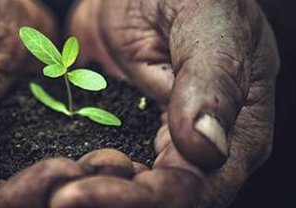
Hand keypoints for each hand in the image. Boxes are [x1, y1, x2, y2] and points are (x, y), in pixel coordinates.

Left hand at [65, 0, 279, 206]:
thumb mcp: (210, 24)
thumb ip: (213, 81)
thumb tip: (208, 149)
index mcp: (241, 132)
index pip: (195, 190)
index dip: (143, 200)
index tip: (83, 193)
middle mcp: (200, 147)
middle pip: (159, 200)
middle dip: (110, 200)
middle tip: (59, 194)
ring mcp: (161, 140)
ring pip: (129, 188)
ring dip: (92, 191)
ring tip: (54, 185)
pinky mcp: (126, 131)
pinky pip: (105, 165)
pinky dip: (82, 173)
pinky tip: (58, 170)